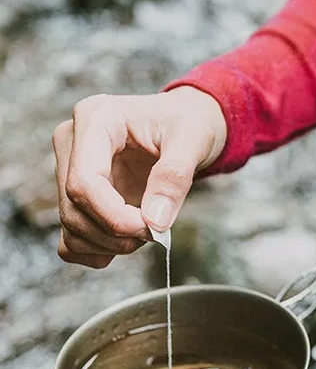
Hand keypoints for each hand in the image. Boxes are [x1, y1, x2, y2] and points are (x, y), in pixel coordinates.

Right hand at [53, 86, 226, 267]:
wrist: (185, 123)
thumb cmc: (187, 122)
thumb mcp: (194, 139)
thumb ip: (174, 177)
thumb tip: (155, 221)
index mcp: (96, 118)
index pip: (84, 182)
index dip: (115, 217)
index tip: (152, 228)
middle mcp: (73, 141)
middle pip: (74, 206)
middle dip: (116, 233)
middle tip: (156, 231)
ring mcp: (69, 168)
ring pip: (70, 226)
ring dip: (109, 245)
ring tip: (147, 231)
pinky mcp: (75, 194)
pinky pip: (70, 239)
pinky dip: (98, 250)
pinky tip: (126, 240)